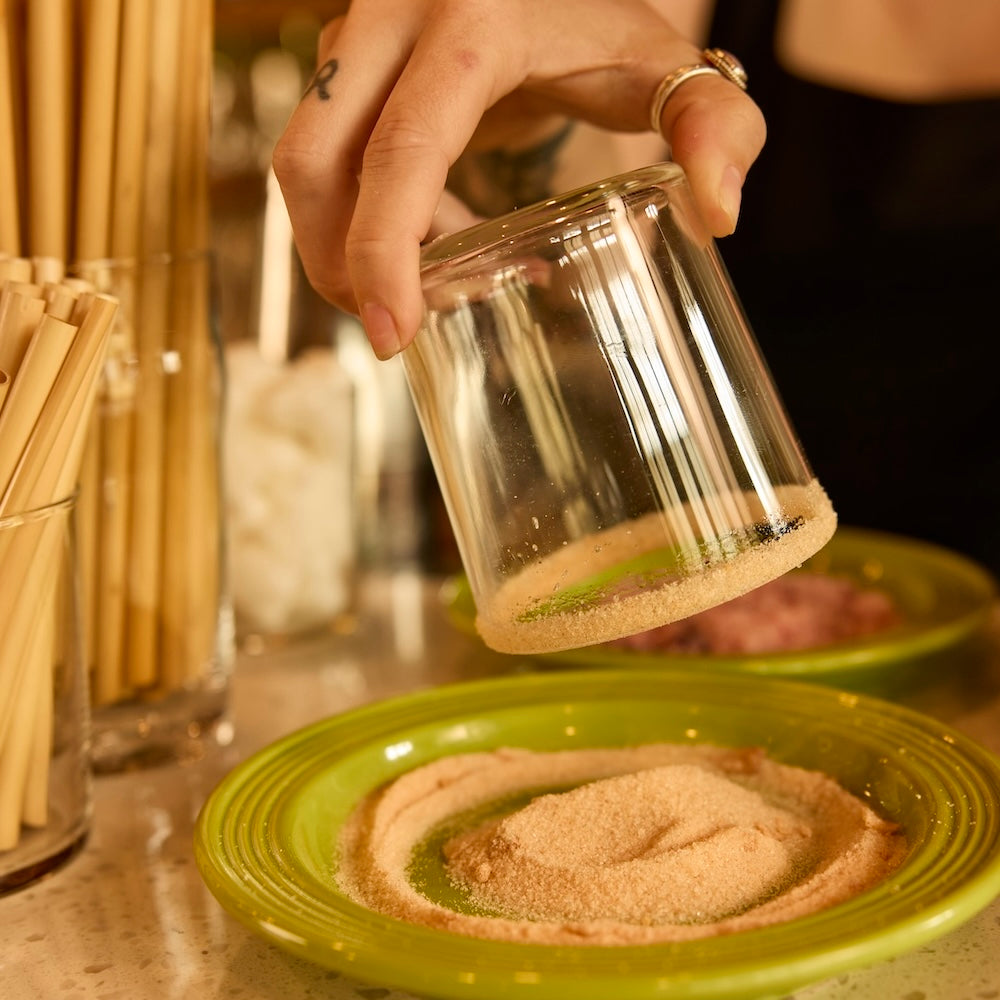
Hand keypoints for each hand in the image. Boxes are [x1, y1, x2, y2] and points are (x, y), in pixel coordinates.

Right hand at [272, 0, 765, 358]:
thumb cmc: (605, 22)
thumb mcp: (666, 67)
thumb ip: (714, 127)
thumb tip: (720, 214)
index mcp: (468, 23)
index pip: (401, 150)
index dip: (384, 250)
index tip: (395, 333)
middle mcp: (390, 22)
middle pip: (313, 161)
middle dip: (339, 262)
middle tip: (394, 333)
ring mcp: (354, 39)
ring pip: (306, 164)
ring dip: (349, 243)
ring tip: (442, 282)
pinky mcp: (345, 66)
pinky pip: (329, 158)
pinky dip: (365, 216)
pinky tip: (443, 242)